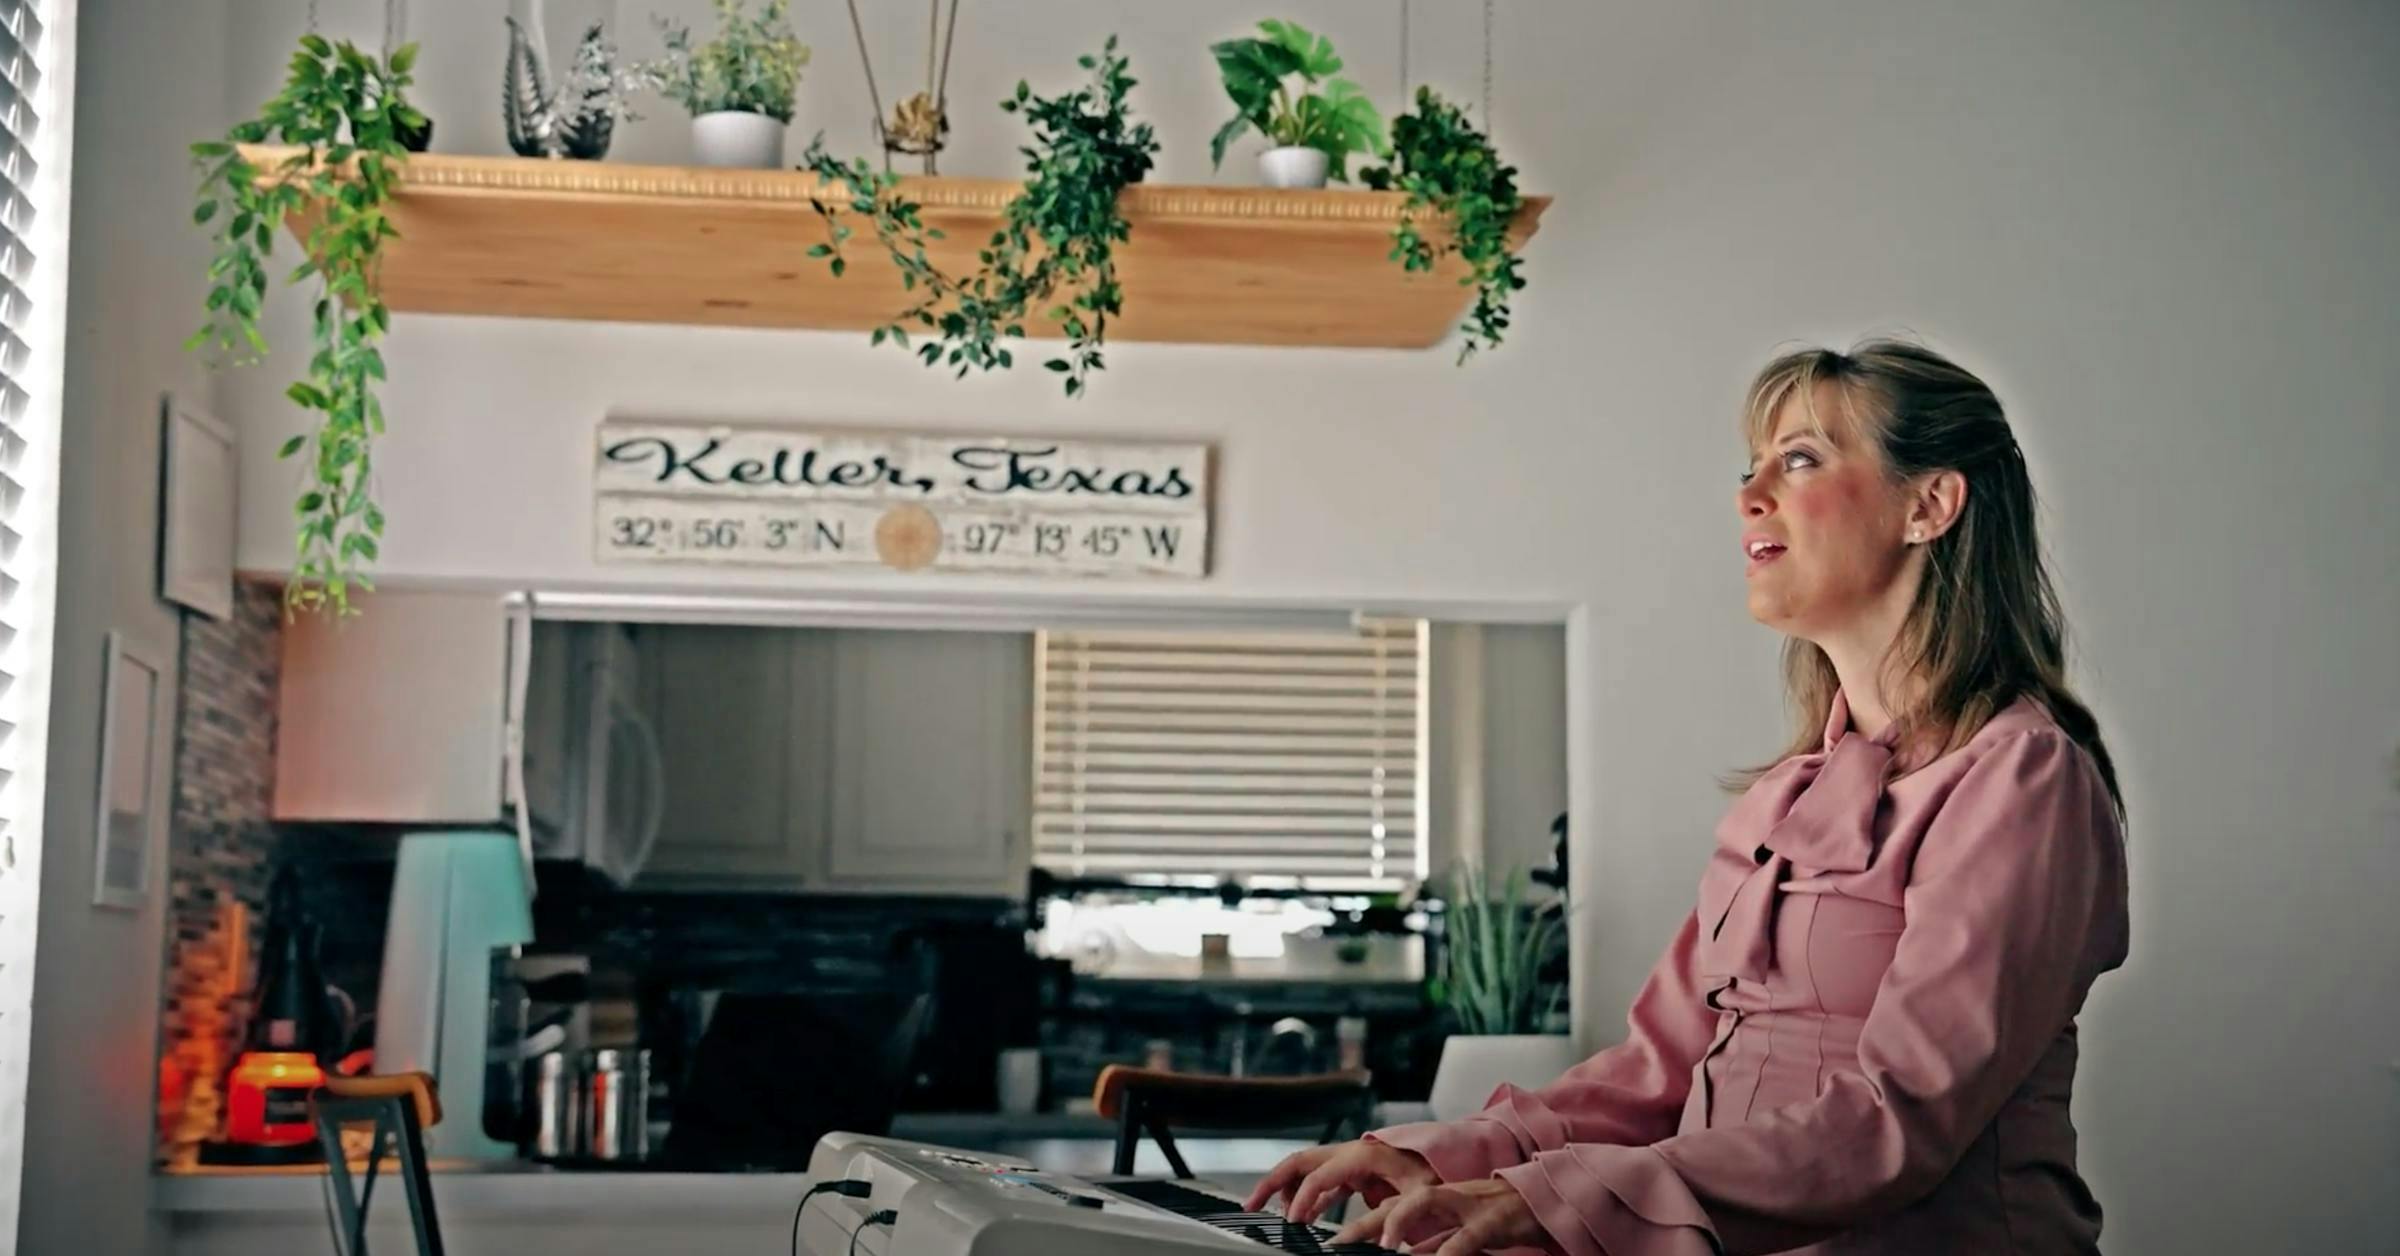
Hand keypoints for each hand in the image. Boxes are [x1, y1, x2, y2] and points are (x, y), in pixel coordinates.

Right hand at [1243, 1138, 1437, 1224]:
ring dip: (1285, 1189)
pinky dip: (1306, 1196)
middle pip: (1299, 1162)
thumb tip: (1381, 1243)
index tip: (1292, 1223)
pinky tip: (1302, 1217)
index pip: (1318, 1176)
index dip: (1301, 1199)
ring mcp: (1349, 1160)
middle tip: (1251, 1204)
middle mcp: (1349, 1153)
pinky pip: (1320, 1181)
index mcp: (1361, 1155)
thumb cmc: (1435, 1172)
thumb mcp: (1421, 1194)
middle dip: (1272, 1182)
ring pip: (1305, 1169)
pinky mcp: (1353, 1170)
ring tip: (1273, 1215)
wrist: (1446, 1158)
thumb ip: (1396, 1216)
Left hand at [1331, 1178, 1554, 1254]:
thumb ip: (1432, 1242)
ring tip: (1383, 1247)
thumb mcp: (1459, 1232)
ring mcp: (1467, 1205)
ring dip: (1399, 1221)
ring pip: (1424, 1201)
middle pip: (1395, 1201)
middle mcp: (1445, 1197)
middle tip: (1337, 1245)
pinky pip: (1466, 1235)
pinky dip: (1450, 1251)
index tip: (1333, 1245)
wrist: (1543, 1203)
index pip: (1388, 1207)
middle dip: (1364, 1223)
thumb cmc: (1500, 1217)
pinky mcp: (1491, 1220)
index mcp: (1436, 1200)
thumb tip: (1406, 1255)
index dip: (1359, 1225)